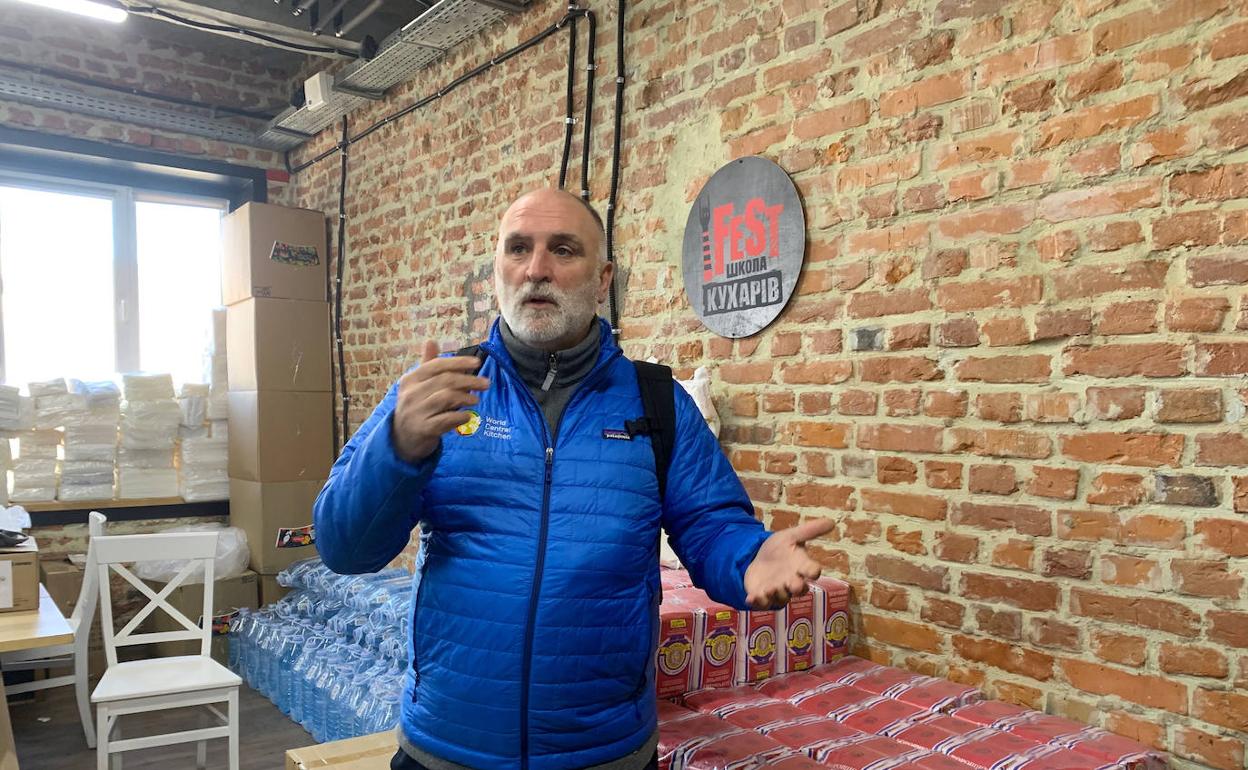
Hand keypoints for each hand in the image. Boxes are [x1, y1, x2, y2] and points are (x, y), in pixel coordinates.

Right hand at [391, 340, 489, 462]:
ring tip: (476, 400)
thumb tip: (431, 341)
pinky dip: (460, 416)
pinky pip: (446, 420)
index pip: (436, 365)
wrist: (401, 439)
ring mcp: (416, 412)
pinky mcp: (423, 429)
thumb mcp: (417, 385)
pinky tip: (468, 416)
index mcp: (410, 379)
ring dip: (465, 397)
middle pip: (445, 381)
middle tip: (486, 383)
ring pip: (446, 398)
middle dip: (469, 380)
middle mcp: (411, 394)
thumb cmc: (415, 407)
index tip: (477, 363)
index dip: (458, 362)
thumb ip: (427, 365)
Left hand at [743, 517, 835, 609]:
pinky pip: (762, 603)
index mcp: (801, 567)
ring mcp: (778, 591)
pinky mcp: (762, 596)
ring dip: (776, 594)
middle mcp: (792, 581)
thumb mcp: (791, 536)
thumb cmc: (780, 548)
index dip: (813, 571)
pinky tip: (751, 598)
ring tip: (769, 589)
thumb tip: (832, 521)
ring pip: (781, 598)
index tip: (813, 571)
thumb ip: (810, 530)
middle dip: (797, 588)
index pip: (812, 571)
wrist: (758, 557)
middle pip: (799, 589)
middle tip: (794, 585)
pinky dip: (757, 602)